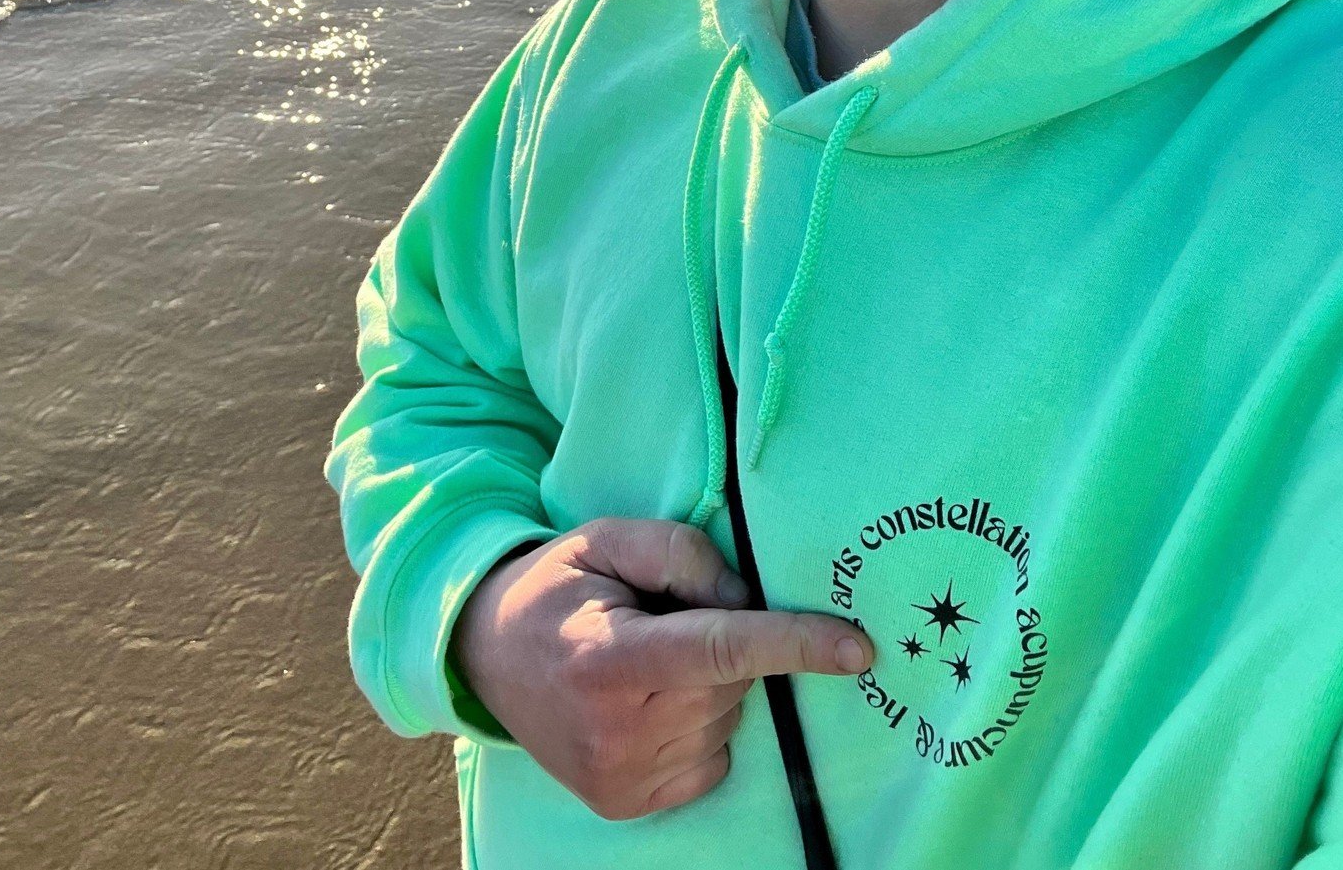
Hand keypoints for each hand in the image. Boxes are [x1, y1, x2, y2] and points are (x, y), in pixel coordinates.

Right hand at [449, 515, 874, 819]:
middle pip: (731, 681)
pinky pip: (711, 759)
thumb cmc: (555, 586)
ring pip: (725, 721)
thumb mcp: (608, 538)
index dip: (795, 644)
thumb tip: (745, 601)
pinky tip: (651, 700)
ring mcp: (624, 778)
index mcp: (610, 659)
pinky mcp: (630, 804)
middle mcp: (619, 732)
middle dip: (725, 642)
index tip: (858, 647)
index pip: (723, 650)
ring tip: (647, 657)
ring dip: (711, 686)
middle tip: (664, 618)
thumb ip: (680, 554)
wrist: (484, 655)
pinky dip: (700, 724)